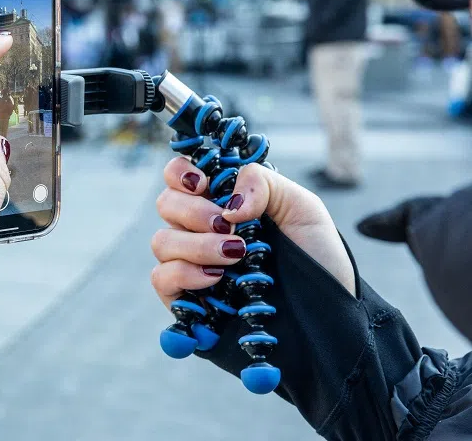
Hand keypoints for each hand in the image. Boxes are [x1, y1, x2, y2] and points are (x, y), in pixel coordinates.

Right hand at [151, 158, 355, 307]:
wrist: (329, 317)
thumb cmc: (317, 260)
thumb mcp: (302, 208)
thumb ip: (262, 183)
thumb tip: (227, 205)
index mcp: (223, 202)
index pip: (179, 176)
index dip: (181, 174)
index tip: (203, 184)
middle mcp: (201, 230)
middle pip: (166, 204)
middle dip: (195, 212)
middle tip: (229, 227)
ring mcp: (191, 264)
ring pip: (161, 241)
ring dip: (196, 245)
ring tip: (234, 257)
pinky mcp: (187, 299)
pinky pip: (161, 278)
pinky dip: (184, 274)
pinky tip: (216, 280)